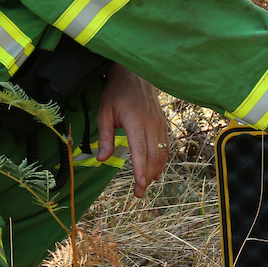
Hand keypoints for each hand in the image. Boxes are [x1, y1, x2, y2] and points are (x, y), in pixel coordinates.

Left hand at [96, 64, 167, 197]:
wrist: (135, 73)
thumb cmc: (117, 92)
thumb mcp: (105, 112)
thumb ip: (105, 136)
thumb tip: (102, 159)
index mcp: (136, 121)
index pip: (140, 150)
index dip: (141, 170)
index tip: (140, 185)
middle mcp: (152, 123)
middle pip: (154, 156)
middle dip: (148, 177)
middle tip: (139, 193)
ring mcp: (160, 123)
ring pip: (162, 152)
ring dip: (156, 171)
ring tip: (146, 185)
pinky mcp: (163, 123)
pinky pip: (165, 145)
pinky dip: (162, 160)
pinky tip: (156, 170)